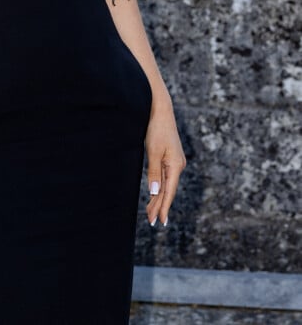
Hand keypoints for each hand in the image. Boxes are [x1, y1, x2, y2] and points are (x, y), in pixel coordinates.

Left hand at [145, 100, 185, 227]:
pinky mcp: (169, 156)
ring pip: (166, 184)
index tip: (160, 221)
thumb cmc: (156, 128)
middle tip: (151, 221)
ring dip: (159, 198)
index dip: (164, 207)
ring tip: (151, 212)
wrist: (160, 109)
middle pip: (168, 190)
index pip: (169, 192)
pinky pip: (165, 176)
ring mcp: (174, 161)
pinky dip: (159, 186)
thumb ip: (154, 173)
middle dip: (159, 206)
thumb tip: (155, 193)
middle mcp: (178, 165)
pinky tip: (156, 193)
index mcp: (176, 165)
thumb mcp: (153, 151)